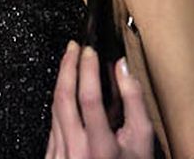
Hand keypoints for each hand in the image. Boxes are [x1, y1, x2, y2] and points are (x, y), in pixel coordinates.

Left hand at [45, 41, 153, 158]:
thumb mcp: (142, 141)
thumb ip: (134, 102)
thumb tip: (123, 67)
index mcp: (101, 148)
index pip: (88, 99)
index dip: (87, 70)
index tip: (89, 50)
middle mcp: (76, 151)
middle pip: (64, 98)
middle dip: (67, 66)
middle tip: (73, 46)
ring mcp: (60, 155)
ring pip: (55, 108)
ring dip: (61, 80)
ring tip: (70, 61)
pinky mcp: (51, 156)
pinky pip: (52, 123)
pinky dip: (59, 101)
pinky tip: (66, 90)